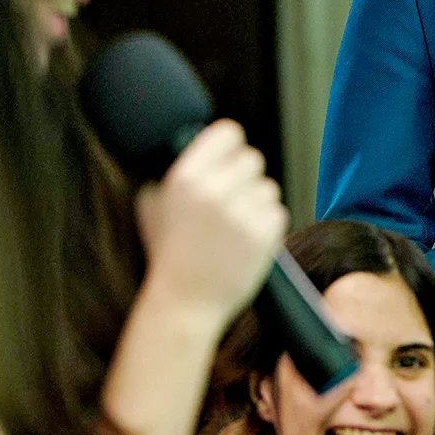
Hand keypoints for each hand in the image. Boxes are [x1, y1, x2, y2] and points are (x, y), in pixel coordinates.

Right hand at [135, 119, 287, 324]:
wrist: (185, 304)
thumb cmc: (169, 254)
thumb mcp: (156, 205)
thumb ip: (177, 171)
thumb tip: (197, 141)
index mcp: (186, 177)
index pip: (228, 131)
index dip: (230, 145)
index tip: (228, 158)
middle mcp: (214, 190)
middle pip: (253, 158)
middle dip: (244, 177)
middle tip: (231, 200)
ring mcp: (242, 211)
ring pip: (268, 187)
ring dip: (256, 203)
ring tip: (233, 228)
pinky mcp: (264, 233)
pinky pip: (278, 211)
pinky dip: (267, 225)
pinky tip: (245, 242)